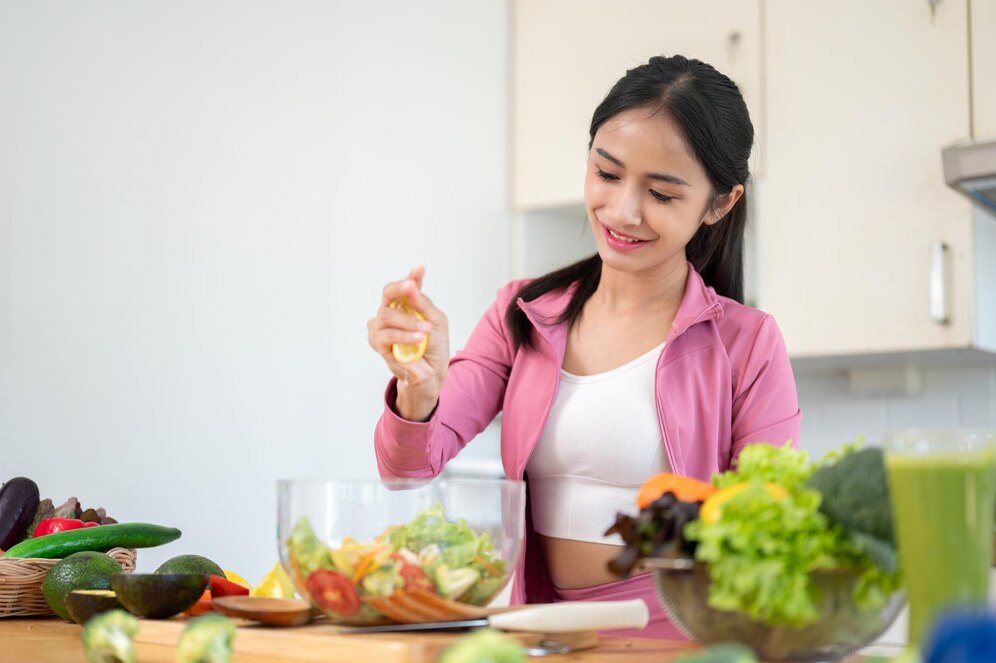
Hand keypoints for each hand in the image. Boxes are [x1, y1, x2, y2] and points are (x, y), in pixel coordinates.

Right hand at [367, 266, 449, 420]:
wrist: (432, 372)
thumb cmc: (434, 346)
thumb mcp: (436, 321)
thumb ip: (422, 303)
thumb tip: (411, 284)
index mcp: (406, 304)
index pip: (405, 286)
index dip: (411, 277)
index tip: (420, 270)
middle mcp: (392, 312)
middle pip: (388, 293)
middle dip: (400, 289)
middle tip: (411, 286)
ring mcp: (382, 327)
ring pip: (386, 315)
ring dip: (408, 322)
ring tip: (425, 330)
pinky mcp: (378, 344)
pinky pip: (385, 335)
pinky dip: (403, 336)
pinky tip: (417, 339)